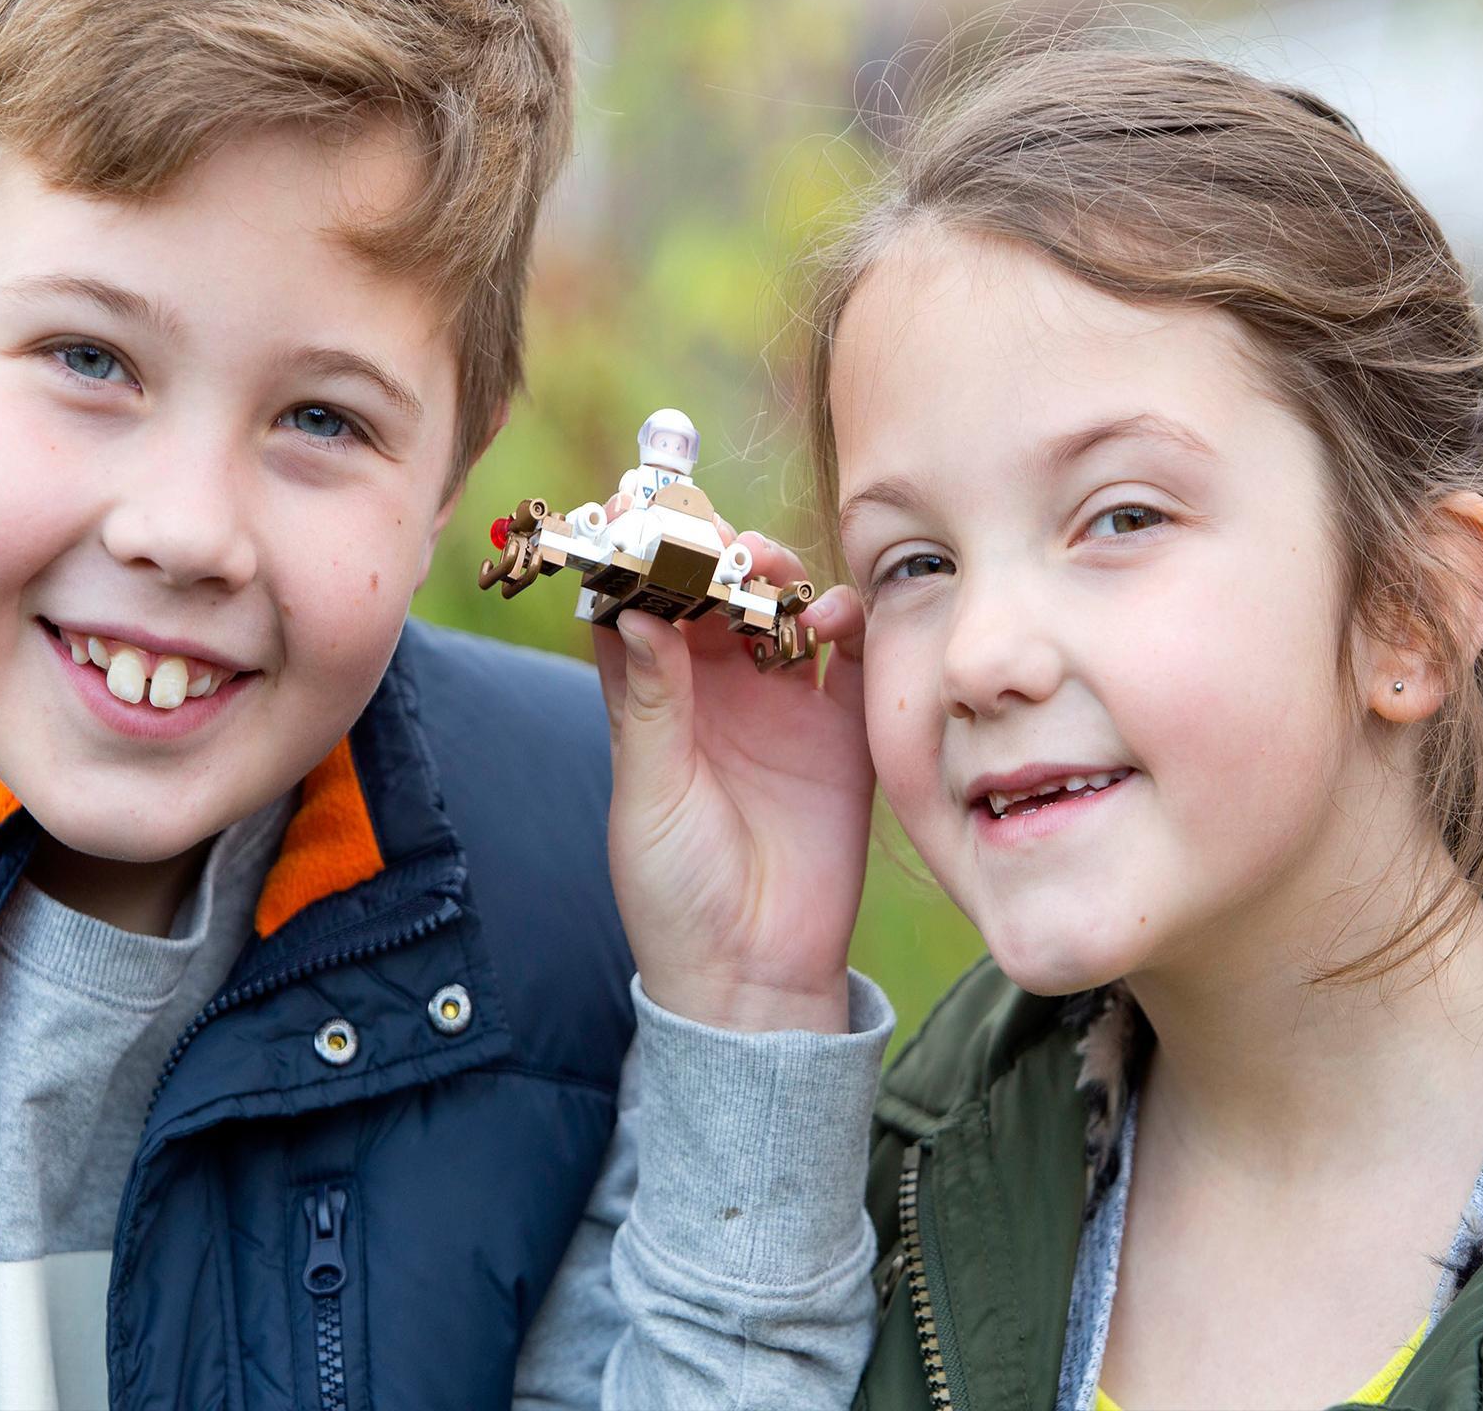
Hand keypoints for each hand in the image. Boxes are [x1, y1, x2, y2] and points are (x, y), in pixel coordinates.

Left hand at [593, 529, 873, 1032]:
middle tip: (719, 538)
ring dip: (777, 574)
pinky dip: (845, 622)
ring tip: (770, 573)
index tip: (635, 509)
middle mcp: (718, 690)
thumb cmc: (678, 892)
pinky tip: (830, 621)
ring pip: (782, 606)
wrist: (754, 972)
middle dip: (716, 549)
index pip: (641, 603)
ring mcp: (782, 703)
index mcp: (655, 700)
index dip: (637, 553)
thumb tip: (634, 611)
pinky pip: (849, 654)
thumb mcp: (649, 794)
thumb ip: (650, 704)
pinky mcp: (841, 727)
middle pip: (717, 589)